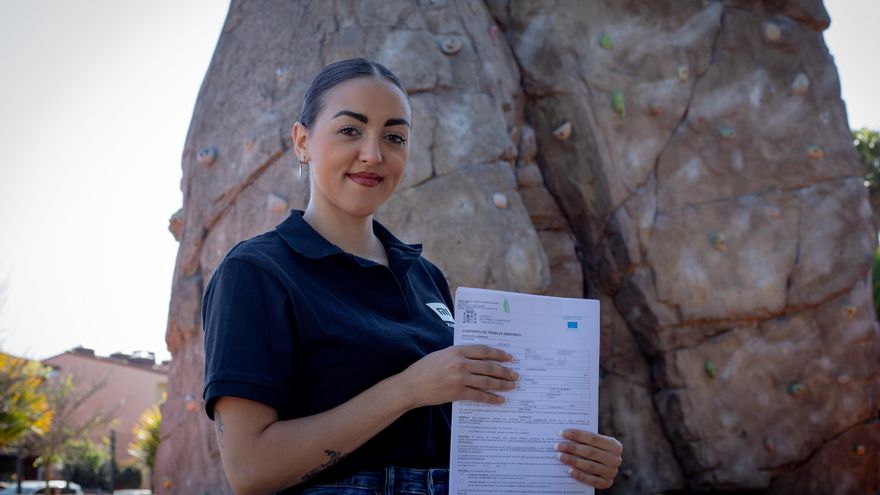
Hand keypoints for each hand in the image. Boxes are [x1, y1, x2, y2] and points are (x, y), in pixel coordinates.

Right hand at [398, 344, 517, 407]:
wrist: (411, 386)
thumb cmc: (424, 369)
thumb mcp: (441, 354)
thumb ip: (459, 354)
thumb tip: (478, 358)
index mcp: (456, 350)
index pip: (483, 351)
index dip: (498, 354)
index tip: (509, 357)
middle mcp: (460, 363)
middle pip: (488, 366)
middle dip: (504, 371)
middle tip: (515, 374)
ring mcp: (460, 379)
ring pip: (487, 381)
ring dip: (502, 384)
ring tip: (512, 386)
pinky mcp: (457, 393)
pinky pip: (479, 396)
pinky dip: (491, 398)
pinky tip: (500, 399)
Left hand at [555, 430, 622, 488]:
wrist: (605, 466)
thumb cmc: (596, 450)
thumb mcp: (596, 443)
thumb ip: (585, 439)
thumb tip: (564, 434)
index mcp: (614, 445)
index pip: (593, 438)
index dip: (577, 435)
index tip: (562, 433)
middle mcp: (615, 459)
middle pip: (591, 452)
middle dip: (572, 448)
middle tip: (557, 446)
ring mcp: (612, 472)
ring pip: (590, 466)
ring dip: (573, 461)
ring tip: (559, 456)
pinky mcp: (607, 483)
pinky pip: (592, 480)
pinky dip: (580, 475)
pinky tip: (569, 470)